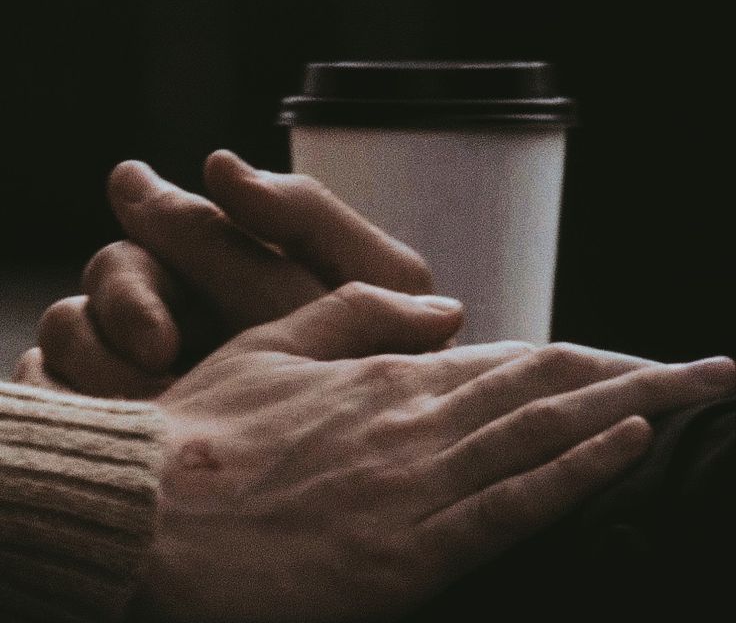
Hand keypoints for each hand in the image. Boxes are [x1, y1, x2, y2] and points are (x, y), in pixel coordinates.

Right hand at [14, 151, 433, 395]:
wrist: (403, 457)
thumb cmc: (401, 359)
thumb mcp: (380, 279)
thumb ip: (308, 215)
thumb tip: (215, 164)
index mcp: (236, 265)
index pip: (173, 226)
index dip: (167, 227)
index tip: (167, 227)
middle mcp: (186, 306)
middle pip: (114, 272)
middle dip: (126, 299)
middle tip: (160, 352)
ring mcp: (148, 365)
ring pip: (68, 329)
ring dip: (90, 358)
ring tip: (155, 403)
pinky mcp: (124, 418)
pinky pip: (53, 390)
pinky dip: (63, 399)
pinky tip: (114, 428)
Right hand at [137, 283, 735, 621]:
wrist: (147, 509)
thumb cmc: (206, 429)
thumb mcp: (275, 345)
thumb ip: (360, 312)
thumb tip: (443, 304)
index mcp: (389, 377)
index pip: (514, 359)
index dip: (587, 358)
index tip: (644, 358)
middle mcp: (418, 419)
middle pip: (552, 388)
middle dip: (640, 377)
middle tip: (714, 371)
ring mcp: (418, 483)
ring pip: (548, 434)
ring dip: (635, 410)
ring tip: (703, 393)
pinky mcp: (407, 551)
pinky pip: (513, 500)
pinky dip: (578, 469)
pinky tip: (630, 442)